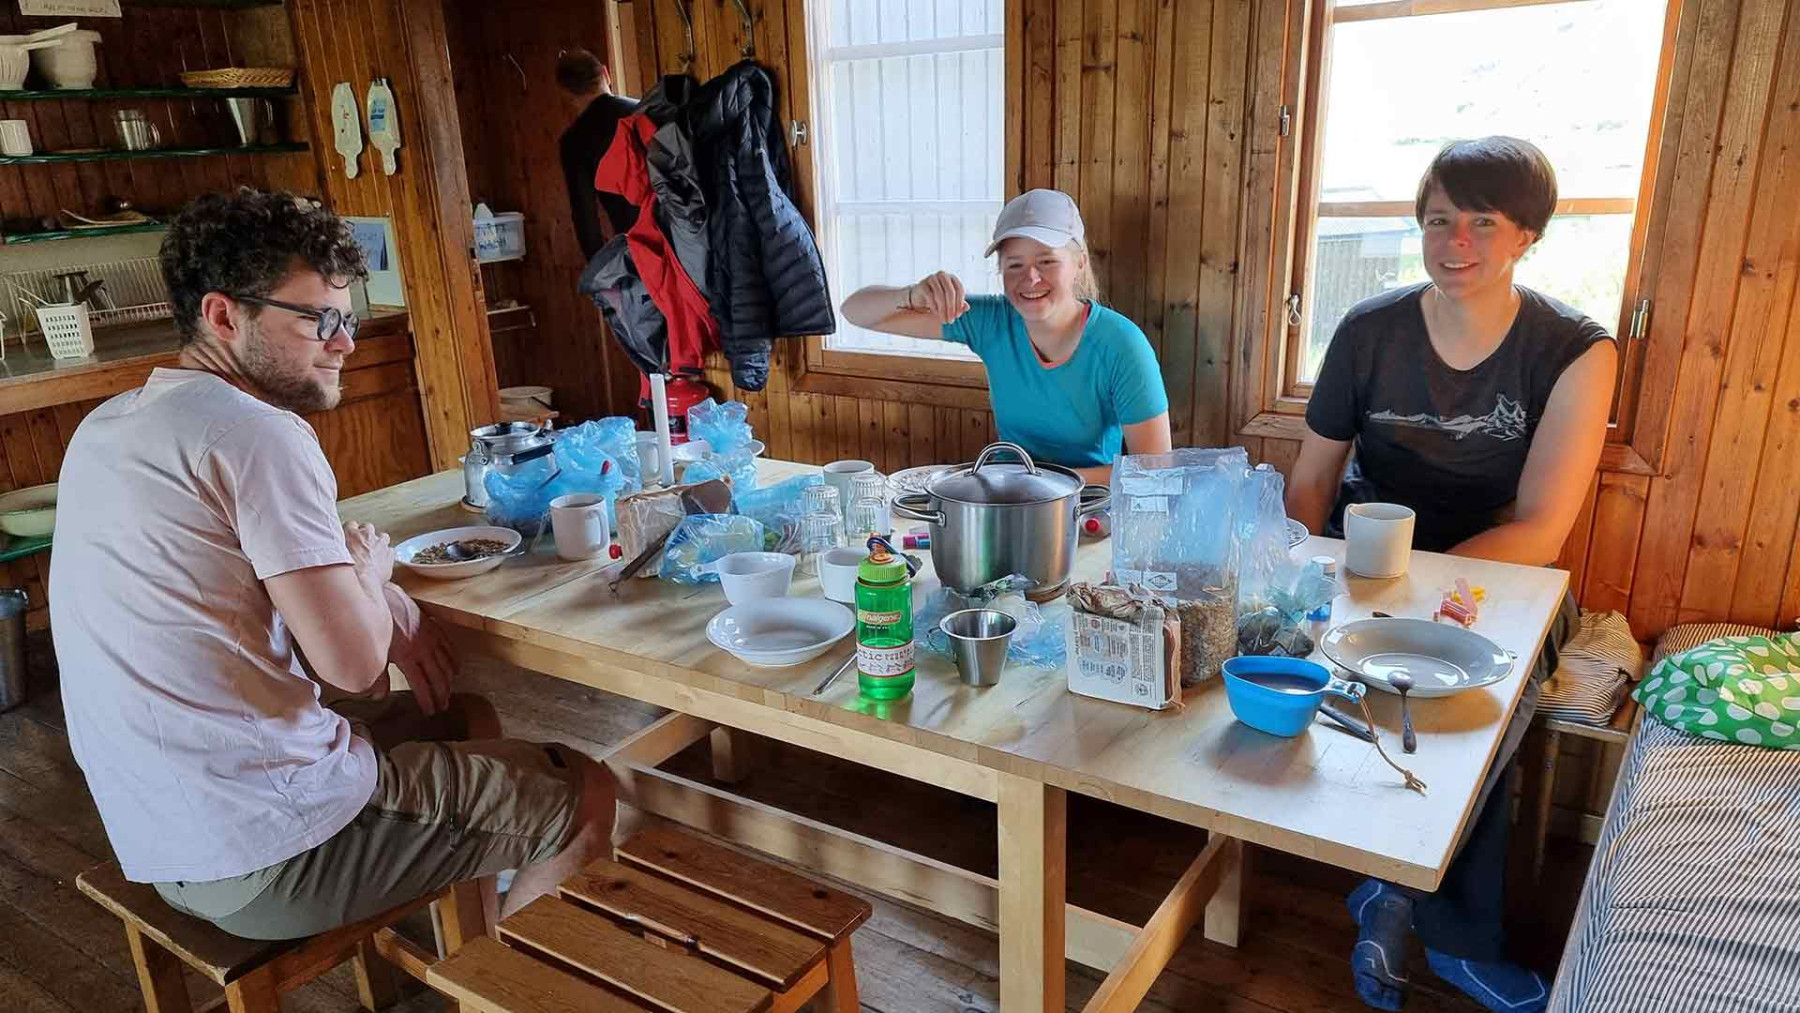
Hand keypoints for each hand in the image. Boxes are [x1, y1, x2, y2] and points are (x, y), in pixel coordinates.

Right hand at [344, 522, 393, 586]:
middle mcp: (367, 535)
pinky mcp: (390, 554)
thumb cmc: (348, 572)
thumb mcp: (336, 557)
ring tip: (373, 553)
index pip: (351, 524)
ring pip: (382, 536)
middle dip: (366, 535)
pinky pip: (390, 550)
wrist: (363, 583)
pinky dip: (386, 555)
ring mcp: (381, 543)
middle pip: (368, 527)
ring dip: (379, 542)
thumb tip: (339, 549)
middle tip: (361, 546)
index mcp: (352, 533)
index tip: (351, 538)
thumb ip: (339, 548)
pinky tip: (381, 562)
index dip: (351, 532)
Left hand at [384, 584, 454, 715]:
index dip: (427, 700)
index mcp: (408, 658)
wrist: (387, 598)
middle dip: (441, 694)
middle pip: (437, 678)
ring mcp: (432, 639)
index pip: (421, 686)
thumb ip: (379, 676)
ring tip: (450, 693)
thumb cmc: (379, 626)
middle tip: (443, 706)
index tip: (430, 711)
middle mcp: (423, 651)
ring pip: (446, 665)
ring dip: (449, 681)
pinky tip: (457, 670)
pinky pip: (450, 648)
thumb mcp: (377, 652)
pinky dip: (455, 660)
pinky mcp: (435, 629)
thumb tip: (379, 696)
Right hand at [906, 271, 969, 324]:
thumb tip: (967, 308)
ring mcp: (932, 278)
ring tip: (943, 320)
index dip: (960, 303)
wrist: (920, 297)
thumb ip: (959, 304)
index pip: (960, 289)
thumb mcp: (950, 302)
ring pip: (940, 295)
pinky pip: (930, 296)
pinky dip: (934, 307)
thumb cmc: (938, 299)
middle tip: (950, 321)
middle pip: (950, 292)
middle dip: (951, 308)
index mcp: (952, 278)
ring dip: (943, 310)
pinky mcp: (922, 284)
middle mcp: (943, 275)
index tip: (957, 316)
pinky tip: (936, 314)